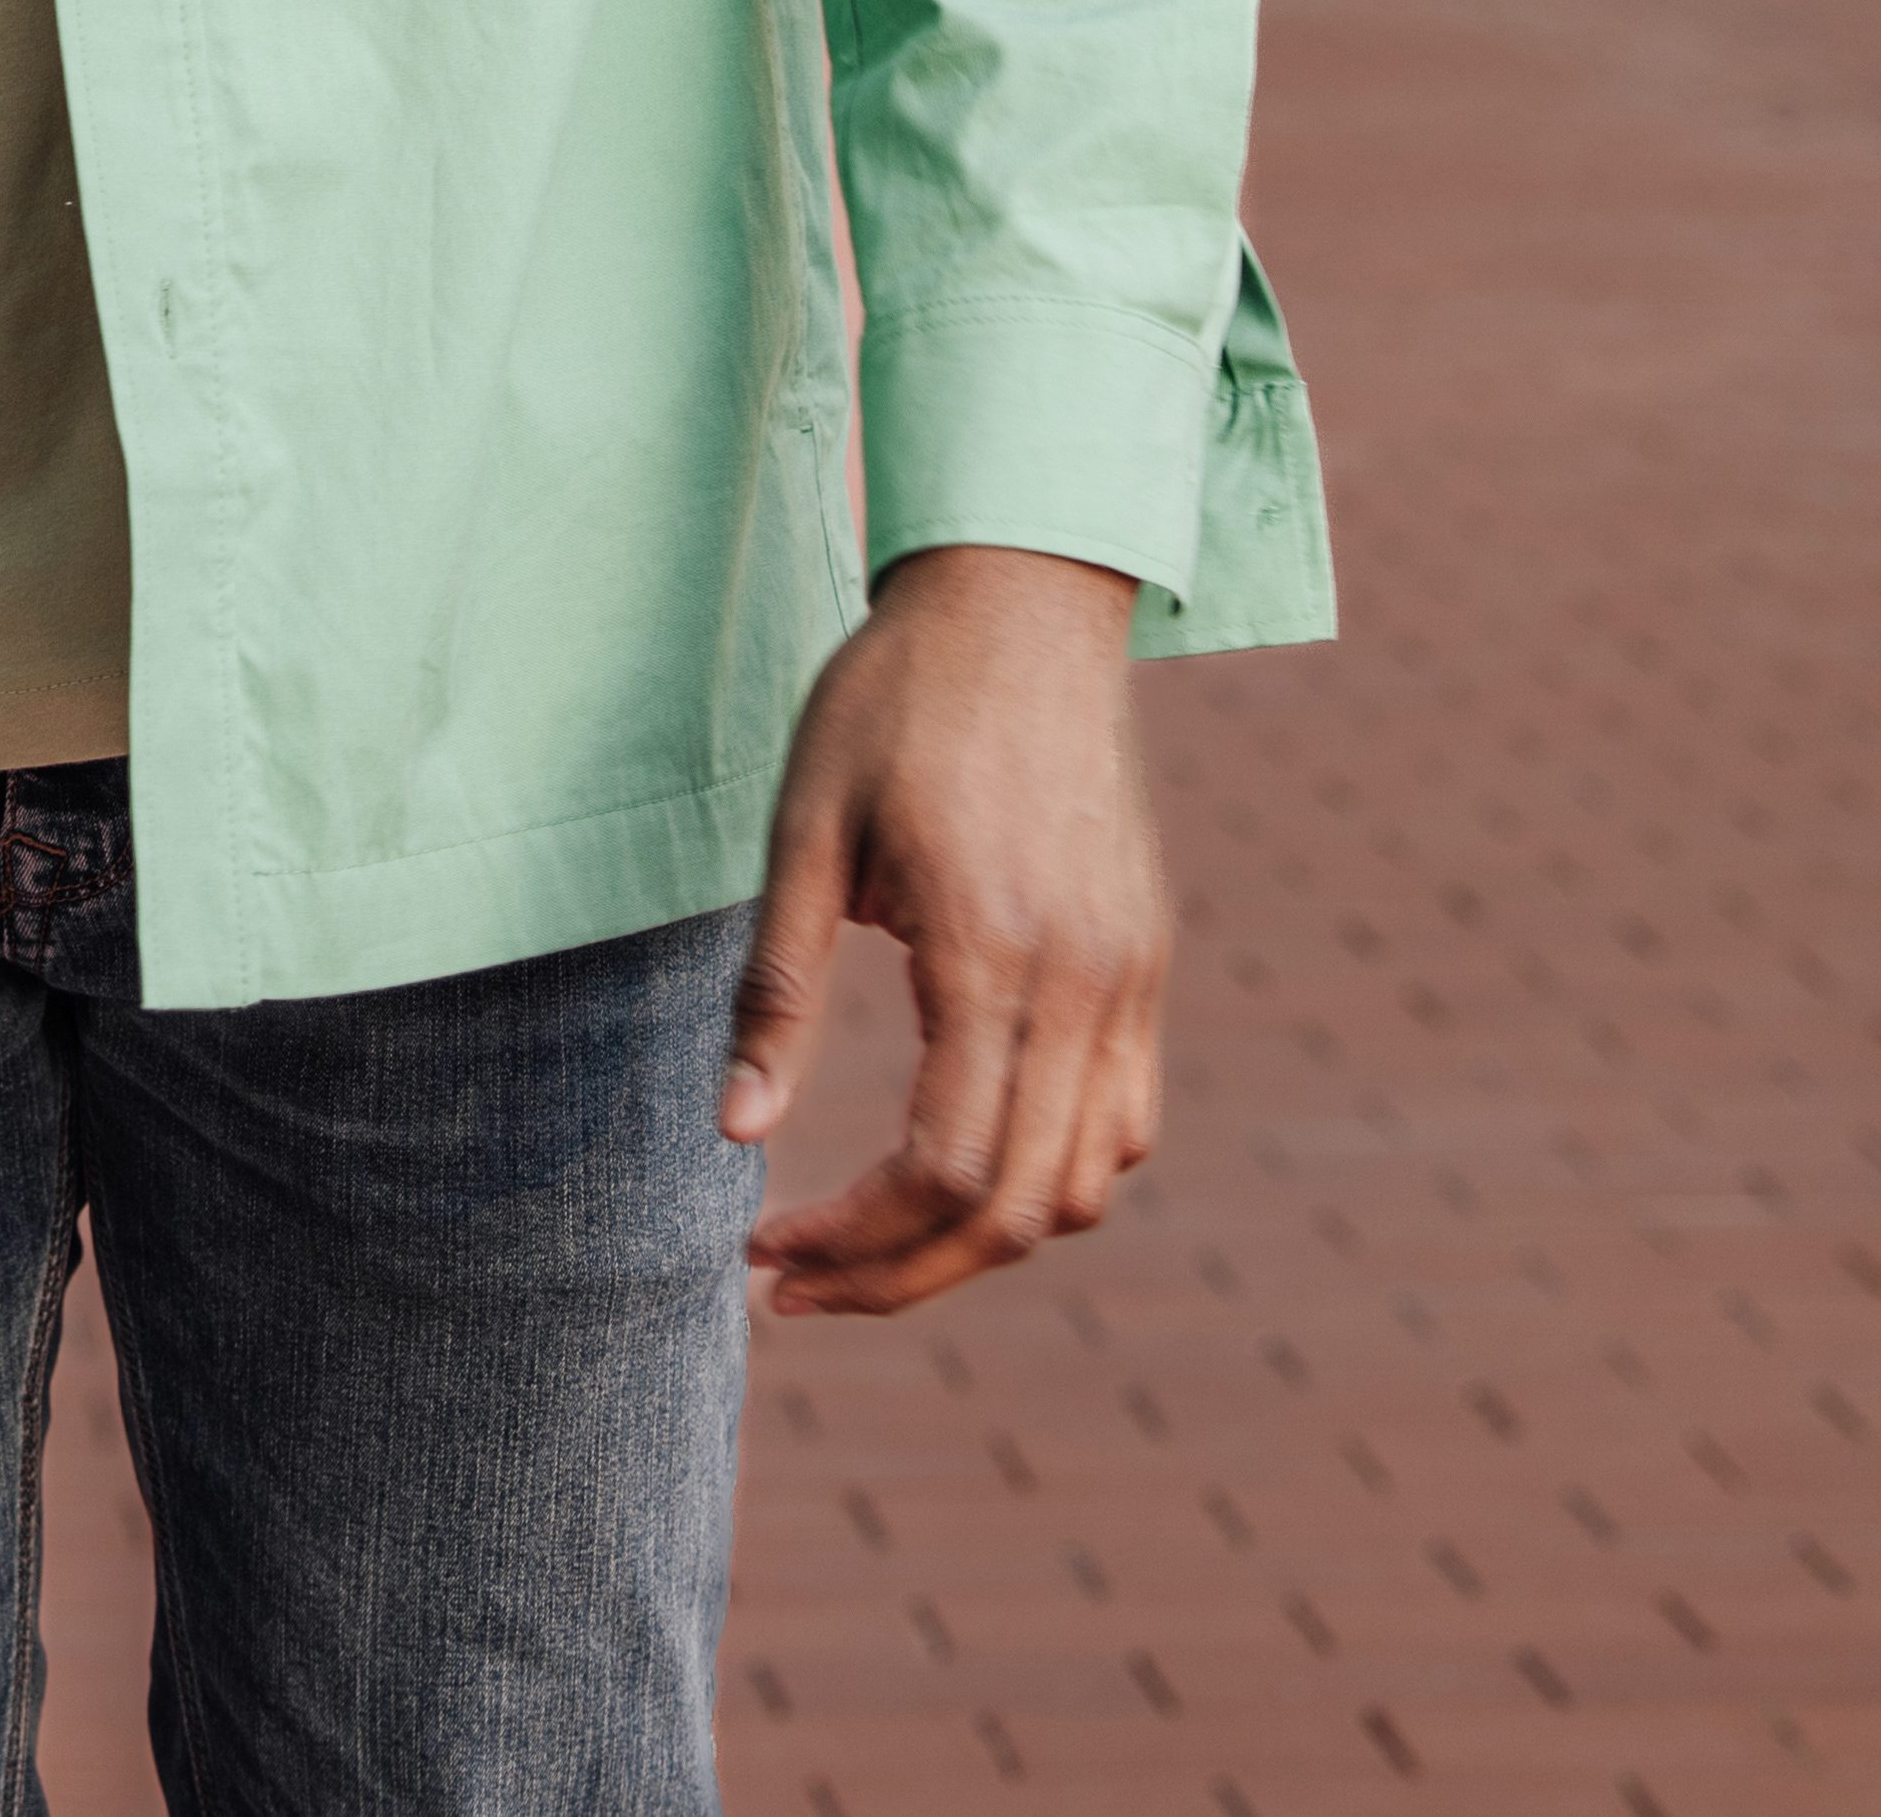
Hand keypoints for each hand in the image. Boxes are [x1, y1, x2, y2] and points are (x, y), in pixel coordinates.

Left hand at [724, 542, 1167, 1318]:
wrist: (1019, 598)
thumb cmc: (891, 699)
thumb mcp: (803, 828)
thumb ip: (776, 987)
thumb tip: (734, 1134)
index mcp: (991, 948)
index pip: (944, 1172)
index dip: (853, 1244)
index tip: (763, 1252)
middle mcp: (1085, 981)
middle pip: (1019, 1211)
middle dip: (901, 1274)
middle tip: (792, 1282)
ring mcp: (1132, 975)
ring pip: (1086, 1185)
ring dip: (982, 1240)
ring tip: (868, 1237)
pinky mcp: (1146, 959)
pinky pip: (1125, 1121)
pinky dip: (1052, 1175)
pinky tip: (959, 1159)